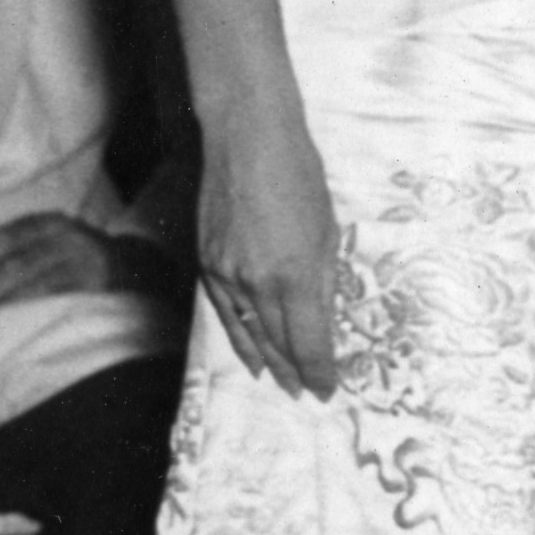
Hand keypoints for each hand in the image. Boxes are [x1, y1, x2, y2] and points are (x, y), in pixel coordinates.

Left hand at [0, 212, 133, 312]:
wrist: (139, 271)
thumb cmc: (76, 263)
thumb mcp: (51, 245)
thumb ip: (18, 254)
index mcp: (50, 222)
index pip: (1, 240)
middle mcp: (70, 236)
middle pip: (13, 264)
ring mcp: (87, 260)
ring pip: (33, 284)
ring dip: (0, 307)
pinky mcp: (99, 285)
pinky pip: (56, 301)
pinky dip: (28, 314)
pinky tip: (11, 328)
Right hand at [197, 104, 345, 395]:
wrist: (247, 141)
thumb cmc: (299, 177)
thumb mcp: (328, 230)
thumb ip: (324, 280)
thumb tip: (324, 319)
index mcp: (293, 275)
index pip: (307, 340)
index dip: (318, 369)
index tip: (328, 388)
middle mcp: (255, 282)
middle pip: (276, 342)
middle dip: (293, 371)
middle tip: (306, 393)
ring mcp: (225, 274)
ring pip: (246, 331)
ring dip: (264, 361)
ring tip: (277, 383)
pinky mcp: (206, 262)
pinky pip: (224, 310)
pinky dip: (238, 334)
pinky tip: (247, 349)